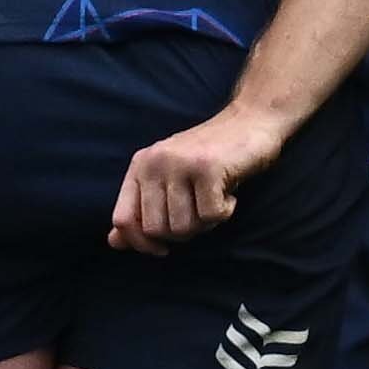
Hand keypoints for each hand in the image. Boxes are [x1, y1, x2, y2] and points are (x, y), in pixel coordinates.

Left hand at [110, 102, 289, 253]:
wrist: (252, 120)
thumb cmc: (212, 158)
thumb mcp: (171, 180)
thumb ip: (141, 210)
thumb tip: (115, 243)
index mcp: (140, 166)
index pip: (122, 219)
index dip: (141, 243)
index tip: (162, 248)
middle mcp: (154, 162)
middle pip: (156, 229)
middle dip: (182, 232)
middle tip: (200, 210)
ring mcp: (180, 163)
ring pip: (182, 227)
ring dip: (205, 223)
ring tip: (215, 199)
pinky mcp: (207, 168)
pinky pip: (210, 217)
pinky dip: (225, 213)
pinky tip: (229, 194)